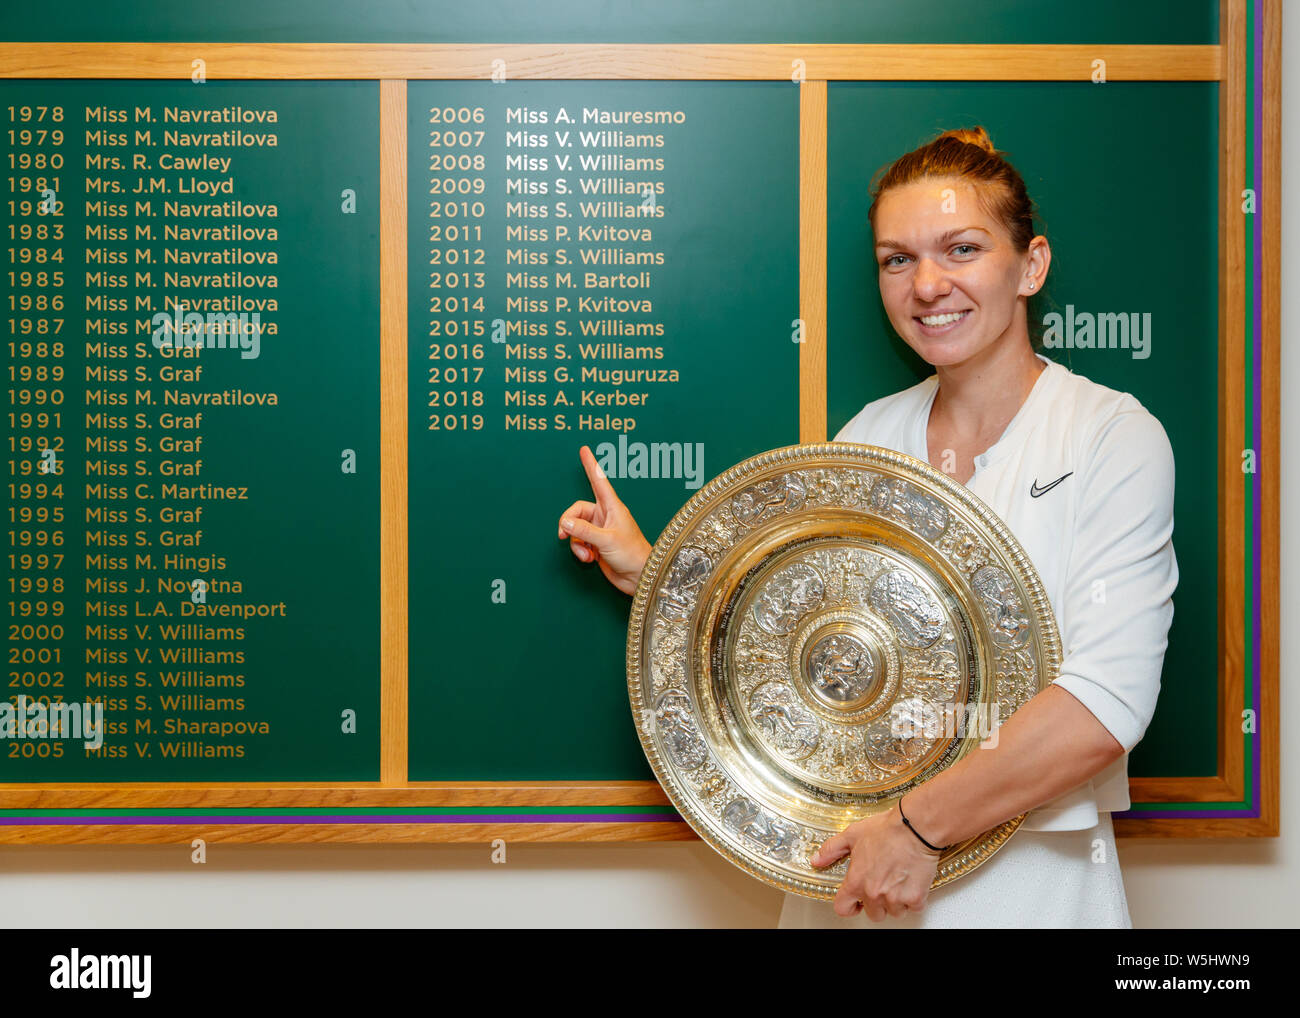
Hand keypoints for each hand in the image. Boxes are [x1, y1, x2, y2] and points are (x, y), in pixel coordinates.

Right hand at [557, 444, 652, 595]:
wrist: (639, 577)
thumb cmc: (632, 554)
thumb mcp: (606, 540)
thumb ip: (583, 530)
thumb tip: (563, 523)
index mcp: (612, 507)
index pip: (598, 481)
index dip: (591, 465)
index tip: (584, 450)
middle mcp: (605, 516)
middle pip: (576, 511)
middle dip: (568, 524)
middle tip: (563, 535)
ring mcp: (599, 530)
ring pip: (575, 528)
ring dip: (576, 542)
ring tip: (585, 554)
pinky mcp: (596, 544)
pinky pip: (578, 542)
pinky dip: (580, 551)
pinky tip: (589, 559)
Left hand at [810, 804, 941, 919]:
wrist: (914, 827)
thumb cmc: (887, 829)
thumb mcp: (852, 834)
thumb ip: (832, 849)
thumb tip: (817, 860)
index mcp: (856, 881)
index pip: (843, 908)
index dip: (848, 906)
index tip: (855, 903)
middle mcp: (874, 893)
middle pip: (873, 914)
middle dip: (876, 903)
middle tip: (881, 885)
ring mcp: (895, 897)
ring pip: (894, 913)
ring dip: (896, 902)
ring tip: (897, 881)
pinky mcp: (915, 897)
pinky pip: (914, 907)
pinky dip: (914, 897)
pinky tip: (911, 881)